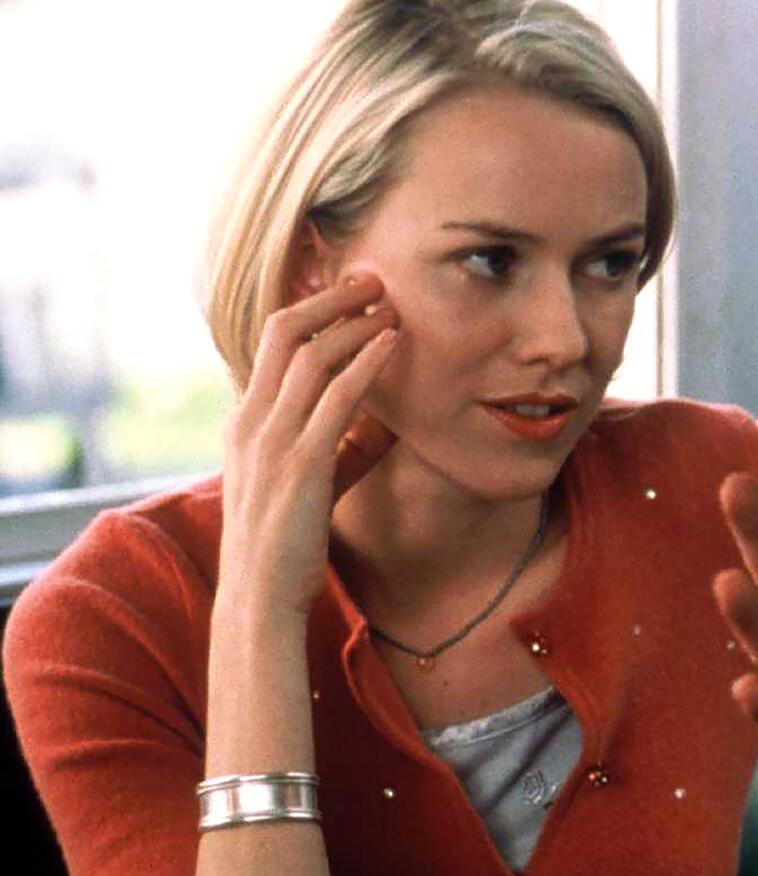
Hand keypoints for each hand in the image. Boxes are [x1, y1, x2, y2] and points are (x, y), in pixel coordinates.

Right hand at [219, 275, 399, 615]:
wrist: (260, 598)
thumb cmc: (288, 543)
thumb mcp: (314, 483)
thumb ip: (345, 448)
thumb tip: (389, 423)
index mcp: (245, 421)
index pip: (272, 343)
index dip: (312, 308)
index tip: (352, 290)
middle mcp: (250, 421)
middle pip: (285, 332)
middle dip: (330, 297)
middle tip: (373, 277)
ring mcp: (271, 441)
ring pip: (311, 357)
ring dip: (355, 323)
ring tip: (392, 303)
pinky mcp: (300, 465)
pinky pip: (336, 398)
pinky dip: (366, 363)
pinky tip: (393, 344)